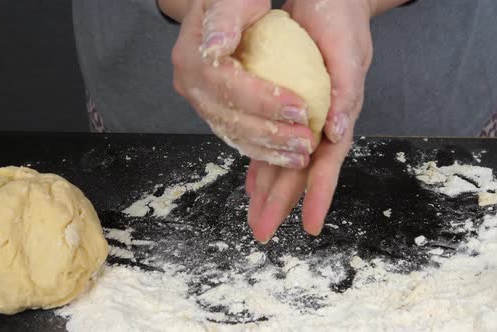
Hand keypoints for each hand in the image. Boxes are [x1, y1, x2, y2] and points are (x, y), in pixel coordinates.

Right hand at [171, 0, 316, 167]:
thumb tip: (215, 47)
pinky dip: (262, 151)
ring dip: (269, 149)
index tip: (299, 107)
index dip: (263, 100)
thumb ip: (225, 19)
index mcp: (191, 56)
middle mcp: (190, 84)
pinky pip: (236, 137)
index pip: (227, 85)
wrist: (222, 12)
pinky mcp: (213, 114)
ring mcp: (200, 102)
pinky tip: (287, 156)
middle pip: (229, 117)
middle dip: (271, 132)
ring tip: (302, 155)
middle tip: (306, 139)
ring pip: (233, 134)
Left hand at [247, 0, 373, 242]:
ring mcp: (302, 116)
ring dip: (268, 188)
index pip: (327, 161)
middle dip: (282, 201)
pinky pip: (271, 140)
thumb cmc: (341, 19)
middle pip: (300, 169)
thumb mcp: (348, 52)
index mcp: (338, 113)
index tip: (308, 224)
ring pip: (283, 159)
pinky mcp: (285, 106)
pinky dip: (261, 161)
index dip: (319, 193)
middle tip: (262, 231)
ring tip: (254, 214)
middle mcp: (320, 121)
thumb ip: (346, 93)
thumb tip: (336, 134)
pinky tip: (252, 180)